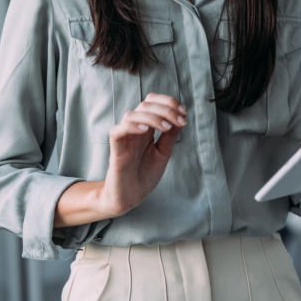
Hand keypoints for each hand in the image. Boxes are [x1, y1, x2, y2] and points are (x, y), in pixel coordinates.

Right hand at [97, 93, 186, 216]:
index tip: (184, 113)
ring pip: (132, 114)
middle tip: (180, 120)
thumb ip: (170, 136)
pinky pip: (118, 130)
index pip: (153, 104)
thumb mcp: (163, 153)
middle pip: (145, 105)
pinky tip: (146, 130)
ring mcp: (125, 138)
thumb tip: (181, 117)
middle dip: (166, 109)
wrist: (131, 197)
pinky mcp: (115, 149)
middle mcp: (135, 130)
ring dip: (152, 117)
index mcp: (146, 128)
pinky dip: (132, 126)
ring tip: (167, 127)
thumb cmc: (145, 175)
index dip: (168, 103)